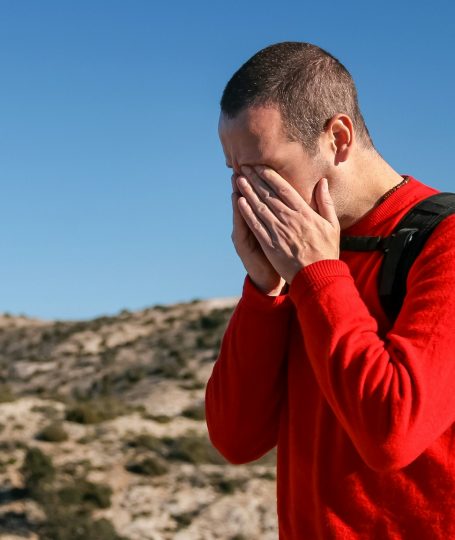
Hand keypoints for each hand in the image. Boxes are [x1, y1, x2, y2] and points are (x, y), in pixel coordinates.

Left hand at [236, 165, 339, 284]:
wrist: (318, 276)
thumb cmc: (327, 252)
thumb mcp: (332, 225)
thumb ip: (325, 202)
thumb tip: (322, 182)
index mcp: (304, 213)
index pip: (284, 189)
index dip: (270, 176)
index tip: (260, 166)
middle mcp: (289, 219)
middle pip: (268, 194)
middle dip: (255, 179)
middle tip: (244, 166)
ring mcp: (278, 232)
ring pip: (259, 207)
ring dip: (247, 192)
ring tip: (238, 179)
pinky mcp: (270, 245)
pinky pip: (256, 226)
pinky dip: (247, 213)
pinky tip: (239, 202)